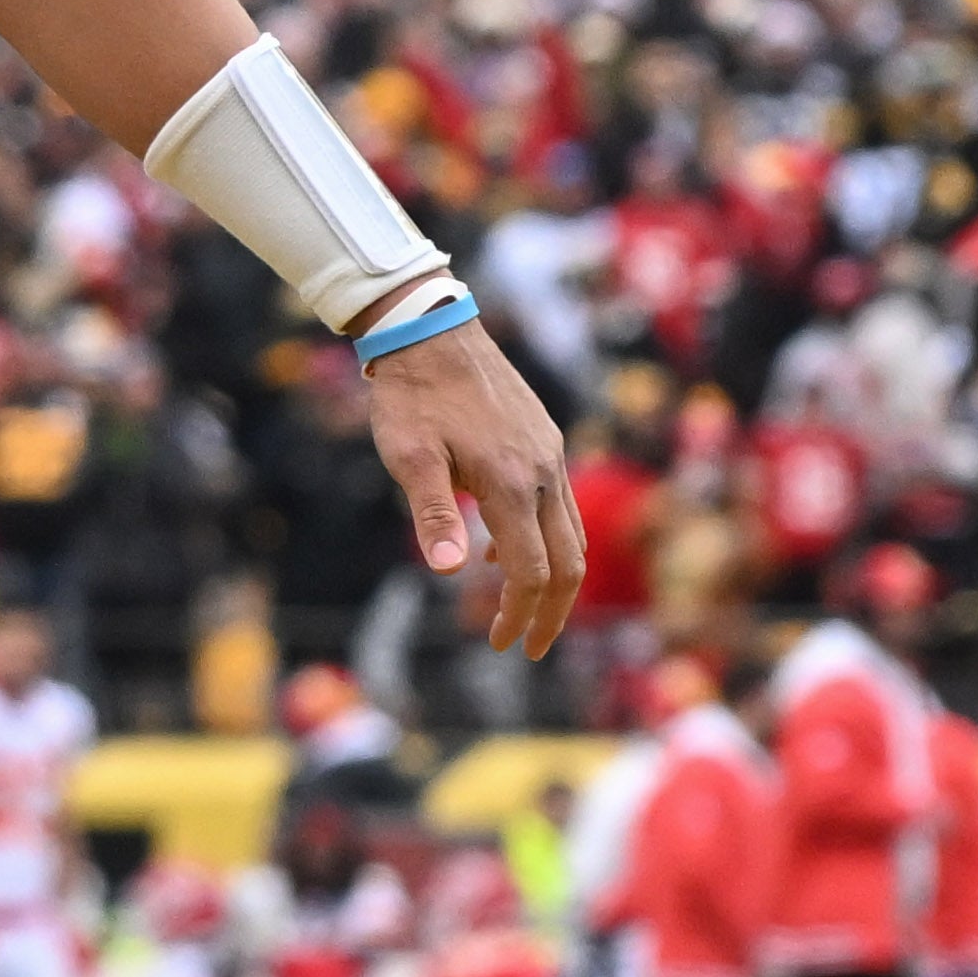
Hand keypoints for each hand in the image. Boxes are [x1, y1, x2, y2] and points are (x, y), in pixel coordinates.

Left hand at [360, 314, 581, 658]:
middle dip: (551, 612)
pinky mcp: (544, 439)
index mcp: (510, 482)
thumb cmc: (410, 395)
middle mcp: (542, 471)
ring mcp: (549, 454)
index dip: (519, 613)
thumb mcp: (408, 455)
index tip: (503, 644)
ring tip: (517, 607)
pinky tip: (496, 548)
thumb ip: (433, 512)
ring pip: (570, 533)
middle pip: (568, 561)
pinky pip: (557, 504)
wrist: (431, 330)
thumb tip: (449, 572)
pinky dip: (540, 538)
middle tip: (526, 646)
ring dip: (551, 578)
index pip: (532, 570)